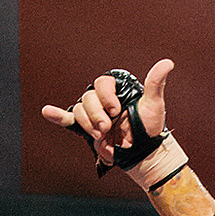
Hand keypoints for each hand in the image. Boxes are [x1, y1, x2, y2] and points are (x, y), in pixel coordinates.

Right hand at [41, 58, 173, 167]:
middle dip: (97, 114)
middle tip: (108, 126)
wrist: (143, 152)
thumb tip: (167, 63)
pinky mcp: (87, 129)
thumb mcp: (153, 104)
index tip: (115, 110)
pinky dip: (58, 116)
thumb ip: (155, 83)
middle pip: (88, 98)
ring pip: (79, 111)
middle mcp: (103, 100)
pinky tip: (47, 112)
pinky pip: (68, 120)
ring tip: (102, 134)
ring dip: (89, 123)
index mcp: (117, 91)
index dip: (106, 96)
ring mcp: (94, 115)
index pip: (102, 83)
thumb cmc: (150, 127)